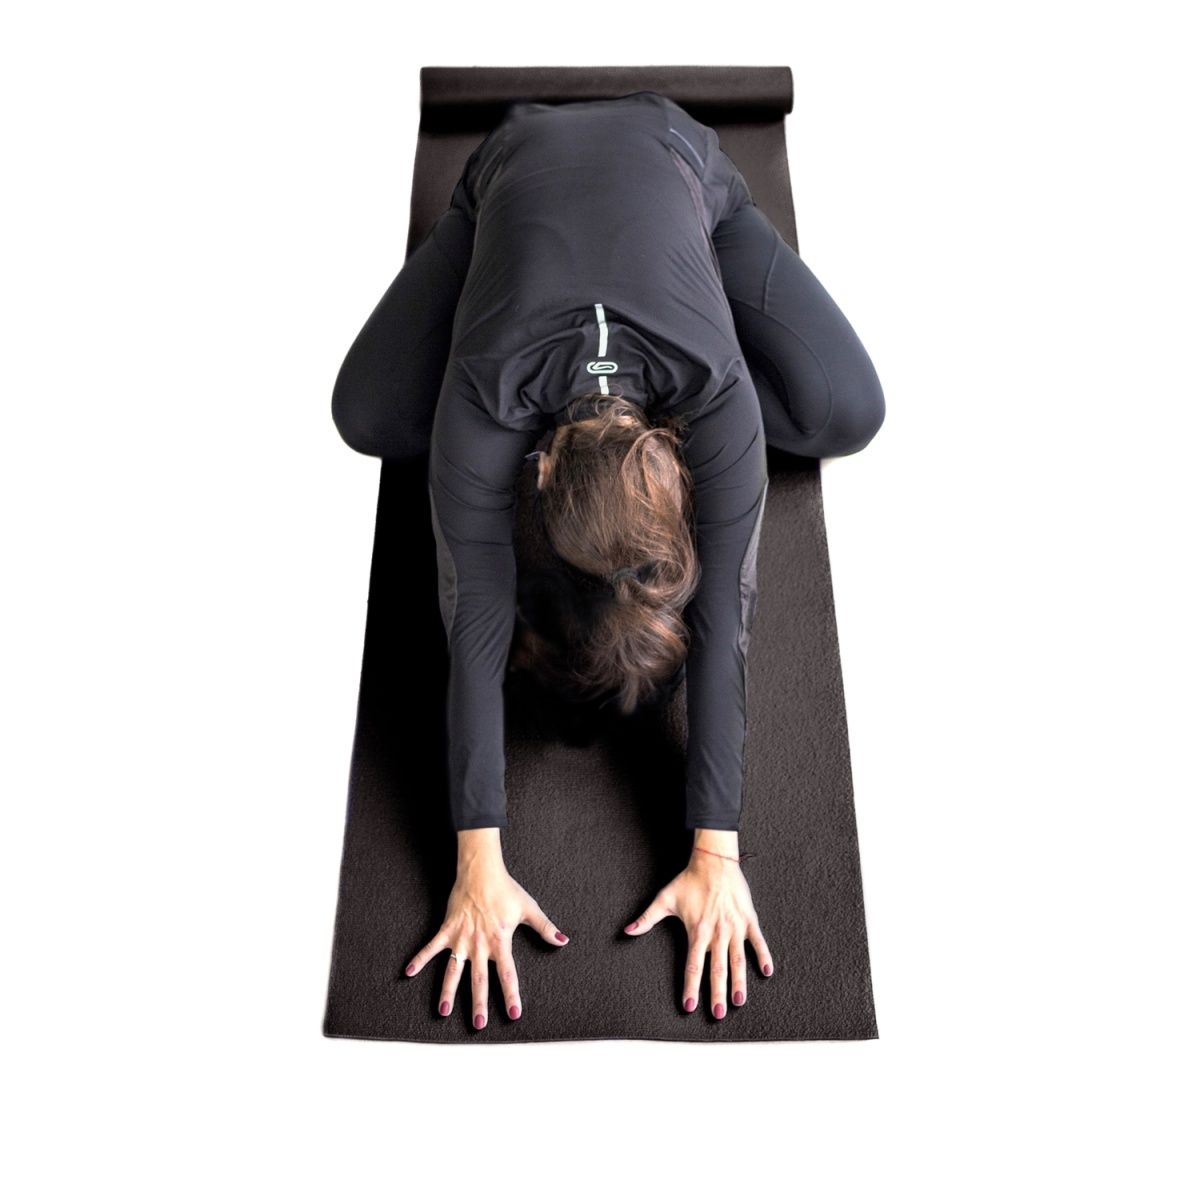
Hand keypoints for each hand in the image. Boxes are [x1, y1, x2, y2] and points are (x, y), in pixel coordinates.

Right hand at [403, 828, 569, 1027]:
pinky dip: (420, 959)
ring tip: (443, 1011)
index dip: (511, 994)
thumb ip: (545, 927)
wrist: (481, 871)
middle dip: (478, 1003)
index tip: (514, 1014)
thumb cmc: (506, 889)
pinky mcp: (447, 929)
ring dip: (447, 991)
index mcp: (500, 941)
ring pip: (453, 970)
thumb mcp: (529, 908)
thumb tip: (563, 941)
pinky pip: (431, 947)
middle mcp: (480, 944)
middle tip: (478, 1024)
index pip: (508, 974)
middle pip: (479, 979)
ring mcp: (461, 937)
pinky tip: (408, 973)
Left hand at [623, 831, 772, 1017]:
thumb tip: (627, 930)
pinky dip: (763, 956)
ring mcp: (734, 927)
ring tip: (738, 1002)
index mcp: (697, 933)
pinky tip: (767, 972)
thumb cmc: (689, 880)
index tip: (689, 1007)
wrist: (714, 862)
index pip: (693, 967)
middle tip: (717, 1014)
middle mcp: (717, 934)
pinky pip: (758, 941)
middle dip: (716, 994)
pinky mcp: (748, 919)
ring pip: (738, 961)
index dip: (690, 988)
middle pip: (717, 970)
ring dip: (739, 982)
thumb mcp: (664, 899)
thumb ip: (647, 918)